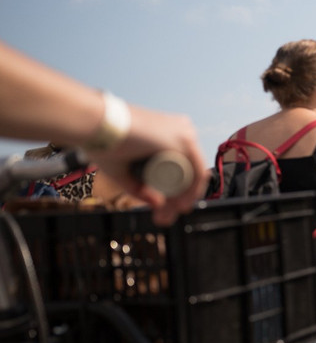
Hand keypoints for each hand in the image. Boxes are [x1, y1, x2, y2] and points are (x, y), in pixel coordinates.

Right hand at [88, 105, 206, 225]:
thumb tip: (158, 204)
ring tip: (165, 216)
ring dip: (182, 200)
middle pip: (188, 174)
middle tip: (162, 219)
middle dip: (176, 201)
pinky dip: (191, 191)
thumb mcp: (124, 170)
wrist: (92, 123)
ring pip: (192, 176)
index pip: (182, 170)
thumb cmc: (101, 140)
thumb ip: (139, 187)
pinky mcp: (183, 140)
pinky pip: (197, 172)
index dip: (174, 195)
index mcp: (170, 134)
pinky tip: (180, 206)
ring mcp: (184, 135)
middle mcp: (182, 132)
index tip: (161, 213)